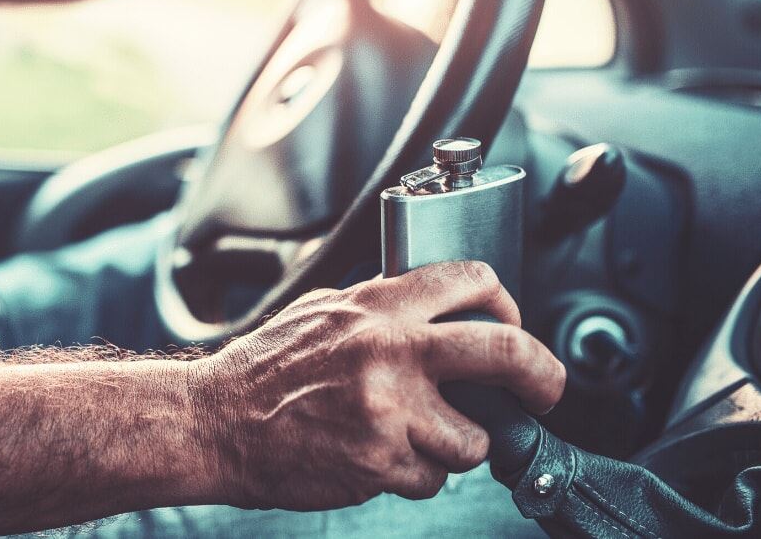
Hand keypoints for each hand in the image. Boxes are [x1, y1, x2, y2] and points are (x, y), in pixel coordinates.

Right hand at [188, 261, 564, 510]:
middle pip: (507, 351)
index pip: (473, 281)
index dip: (507, 304)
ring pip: (474, 438)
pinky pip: (433, 479)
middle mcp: (389, 350)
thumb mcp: (322, 311)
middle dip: (544, 375)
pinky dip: (414, 475)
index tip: (511, 325)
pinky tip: (376, 457)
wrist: (214, 421)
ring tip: (413, 436)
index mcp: (376, 305)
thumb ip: (380, 305)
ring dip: (455, 444)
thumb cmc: (263, 369)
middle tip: (546, 390)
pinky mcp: (380, 463)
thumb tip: (436, 306)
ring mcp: (389, 410)